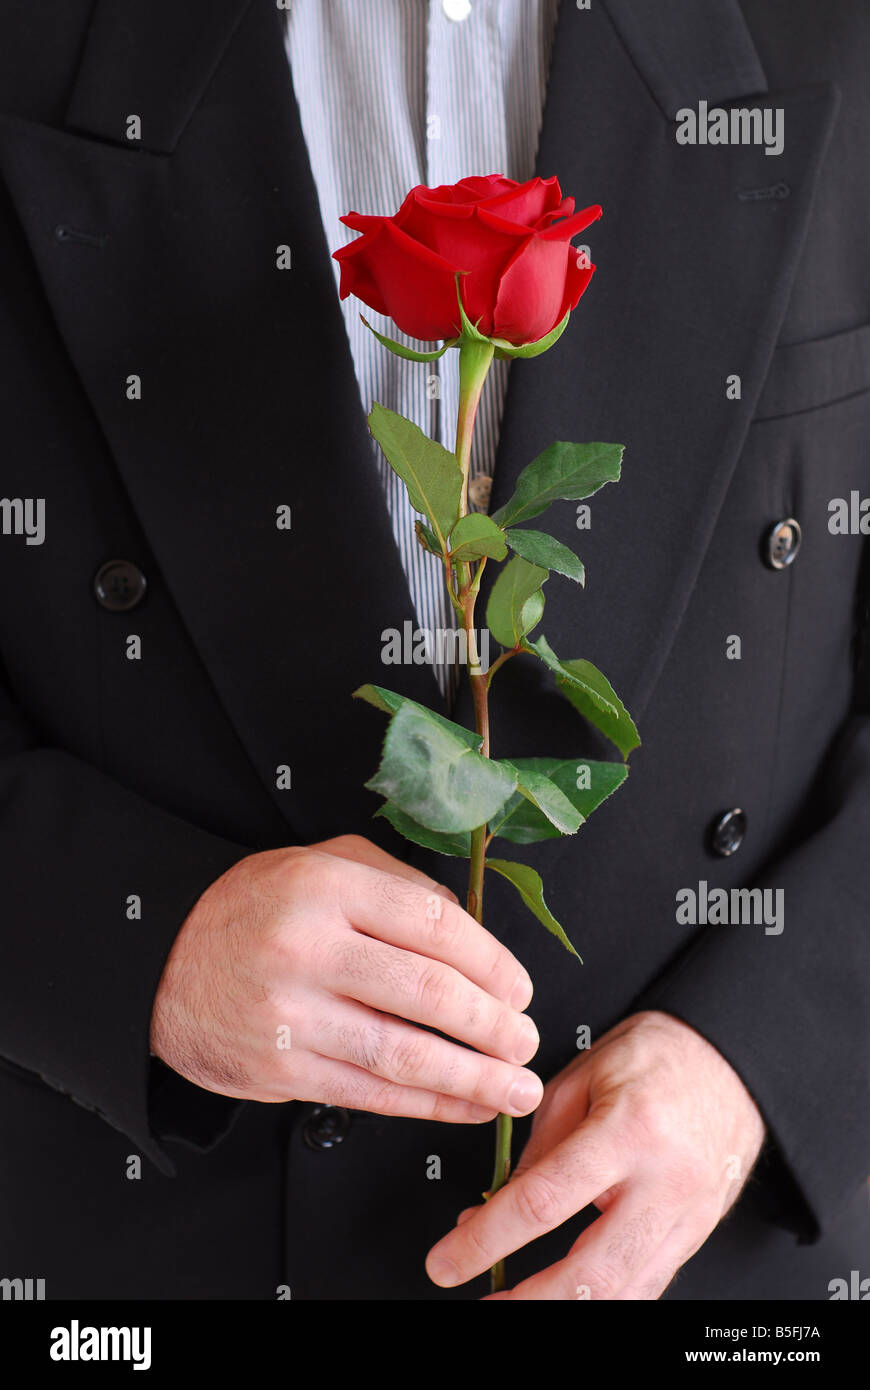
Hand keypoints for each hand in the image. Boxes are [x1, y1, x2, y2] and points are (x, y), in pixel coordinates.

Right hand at [150, 835, 542, 1124]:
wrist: (161, 960)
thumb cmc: (255, 909)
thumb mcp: (321, 863)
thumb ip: (398, 886)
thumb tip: (473, 931)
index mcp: (327, 887)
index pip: (433, 925)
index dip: (492, 961)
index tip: (521, 988)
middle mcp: (308, 948)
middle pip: (427, 992)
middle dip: (493, 1024)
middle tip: (528, 1039)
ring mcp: (291, 1014)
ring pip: (403, 1053)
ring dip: (473, 1077)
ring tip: (517, 1087)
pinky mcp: (278, 1070)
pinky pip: (369, 1094)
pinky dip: (427, 1105)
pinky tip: (465, 1105)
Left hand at [425, 1010, 765, 1297]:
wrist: (729, 1062)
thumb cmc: (656, 1058)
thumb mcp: (582, 1079)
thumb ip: (537, 1147)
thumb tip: (490, 1208)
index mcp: (627, 1130)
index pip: (543, 1201)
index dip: (486, 1239)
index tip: (449, 1259)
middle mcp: (663, 1182)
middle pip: (588, 1271)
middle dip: (527, 1301)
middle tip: (483, 1302)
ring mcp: (687, 1217)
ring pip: (622, 1293)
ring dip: (564, 1309)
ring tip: (517, 1304)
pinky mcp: (696, 1235)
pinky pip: (647, 1286)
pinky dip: (603, 1301)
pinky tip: (569, 1297)